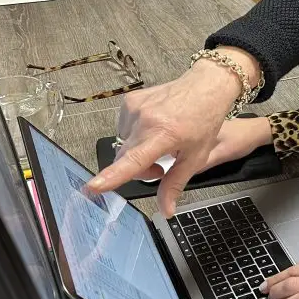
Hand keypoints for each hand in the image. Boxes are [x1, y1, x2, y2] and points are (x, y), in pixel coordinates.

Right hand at [86, 46, 260, 215]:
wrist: (205, 87)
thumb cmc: (205, 120)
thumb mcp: (195, 157)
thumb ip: (175, 184)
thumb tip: (165, 211)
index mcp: (164, 135)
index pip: (133, 160)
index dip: (112, 176)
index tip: (93, 187)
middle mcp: (145, 120)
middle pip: (125, 158)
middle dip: (140, 168)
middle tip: (162, 165)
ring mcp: (135, 108)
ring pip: (124, 144)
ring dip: (137, 150)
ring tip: (160, 143)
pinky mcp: (129, 101)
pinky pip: (124, 128)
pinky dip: (135, 134)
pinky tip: (152, 128)